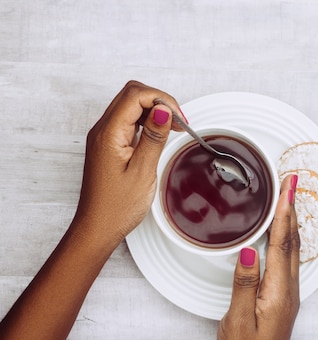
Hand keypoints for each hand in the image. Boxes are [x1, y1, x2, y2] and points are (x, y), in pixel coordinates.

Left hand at [73, 80, 183, 245]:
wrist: (98, 227)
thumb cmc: (117, 207)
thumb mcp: (143, 171)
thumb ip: (153, 137)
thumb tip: (164, 110)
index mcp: (108, 134)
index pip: (136, 95)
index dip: (162, 100)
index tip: (180, 119)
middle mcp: (102, 130)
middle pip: (132, 95)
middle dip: (160, 101)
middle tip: (180, 121)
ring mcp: (104, 137)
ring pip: (130, 106)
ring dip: (155, 111)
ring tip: (174, 128)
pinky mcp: (109, 145)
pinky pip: (128, 121)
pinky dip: (147, 122)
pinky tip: (160, 135)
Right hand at [218, 174, 299, 339]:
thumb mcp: (238, 320)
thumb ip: (244, 283)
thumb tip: (249, 251)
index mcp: (278, 292)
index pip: (282, 243)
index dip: (284, 212)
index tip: (287, 187)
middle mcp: (288, 291)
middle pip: (292, 242)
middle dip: (292, 210)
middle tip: (291, 184)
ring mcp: (288, 296)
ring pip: (292, 252)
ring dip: (290, 224)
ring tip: (287, 202)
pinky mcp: (283, 300)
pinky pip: (288, 263)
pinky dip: (286, 242)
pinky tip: (281, 238)